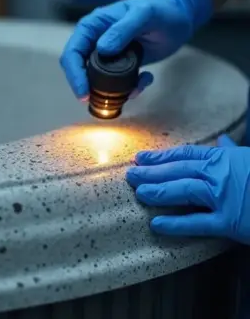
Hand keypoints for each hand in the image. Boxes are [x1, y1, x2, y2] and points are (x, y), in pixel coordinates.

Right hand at [60, 0, 193, 100]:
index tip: (83, 92)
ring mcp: (107, 55)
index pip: (73, 51)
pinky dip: (131, 87)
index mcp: (93, 26)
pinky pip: (118, 83)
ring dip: (111, 91)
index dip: (74, 73)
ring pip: (97, 79)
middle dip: (87, 87)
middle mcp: (95, 41)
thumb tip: (102, 49)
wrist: (180, 17)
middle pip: (79, 68)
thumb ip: (123, 29)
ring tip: (132, 90)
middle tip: (98, 101)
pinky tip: (145, 79)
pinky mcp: (121, 65)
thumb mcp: (144, 15)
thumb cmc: (161, 10)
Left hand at [126, 135, 249, 244]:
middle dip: (151, 172)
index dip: (160, 157)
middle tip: (130, 175)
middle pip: (177, 171)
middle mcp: (220, 175)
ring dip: (157, 191)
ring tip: (139, 193)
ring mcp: (224, 198)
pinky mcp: (230, 222)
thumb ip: (234, 151)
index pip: (185, 155)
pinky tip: (157, 224)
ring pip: (183, 191)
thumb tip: (222, 141)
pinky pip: (197, 223)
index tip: (141, 158)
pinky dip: (175, 224)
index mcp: (225, 159)